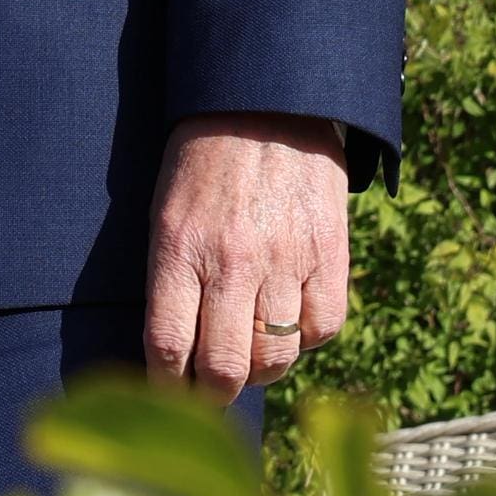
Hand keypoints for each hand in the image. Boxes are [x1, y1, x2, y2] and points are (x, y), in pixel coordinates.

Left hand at [147, 113, 352, 397]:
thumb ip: (169, 280)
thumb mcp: (166, 211)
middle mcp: (233, 261)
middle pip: (226, 368)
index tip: (169, 391)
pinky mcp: (330, 253)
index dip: (167, 386)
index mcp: (180, 249)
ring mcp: (286, 259)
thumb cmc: (203, 161)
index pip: (169, 347)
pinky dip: (307, 337)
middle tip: (211, 389)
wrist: (267, 102)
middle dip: (213, 393)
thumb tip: (174, 353)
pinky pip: (323, 327)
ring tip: (251, 355)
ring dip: (261, 369)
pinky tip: (292, 320)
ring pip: (277, 357)